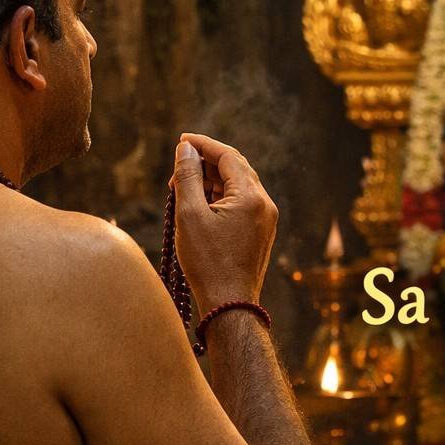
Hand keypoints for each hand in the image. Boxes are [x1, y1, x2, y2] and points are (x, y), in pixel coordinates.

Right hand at [171, 133, 277, 306]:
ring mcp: (265, 219)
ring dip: (211, 182)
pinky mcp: (260, 233)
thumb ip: (188, 176)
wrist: (230, 304)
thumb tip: (186, 149)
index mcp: (251, 196)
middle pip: (235, 169)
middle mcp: (264, 204)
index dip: (203, 144)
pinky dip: (220, 198)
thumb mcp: (190, 214)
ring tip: (183, 189)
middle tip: (179, 168)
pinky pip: (241, 204)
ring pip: (238, 187)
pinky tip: (199, 206)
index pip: (228, 156)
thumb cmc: (207, 262)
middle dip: (206, 163)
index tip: (182, 139)